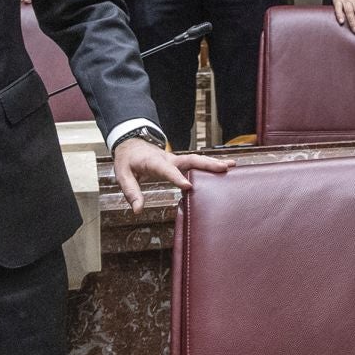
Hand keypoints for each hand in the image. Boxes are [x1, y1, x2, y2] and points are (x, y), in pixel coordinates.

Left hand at [110, 137, 231, 213]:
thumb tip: (138, 210)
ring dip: (214, 163)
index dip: (177, 178)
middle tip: (223, 169)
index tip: (188, 187)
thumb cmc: (127, 160)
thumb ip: (131, 192)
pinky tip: (224, 167)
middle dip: (207, 164)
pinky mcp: (179, 162)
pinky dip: (210, 164)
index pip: (167, 170)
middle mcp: (169, 159)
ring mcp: (176, 159)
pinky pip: (196, 163)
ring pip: (197, 160)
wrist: (131, 144)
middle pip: (191, 159)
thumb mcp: (122, 175)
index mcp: (154, 162)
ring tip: (231, 166)